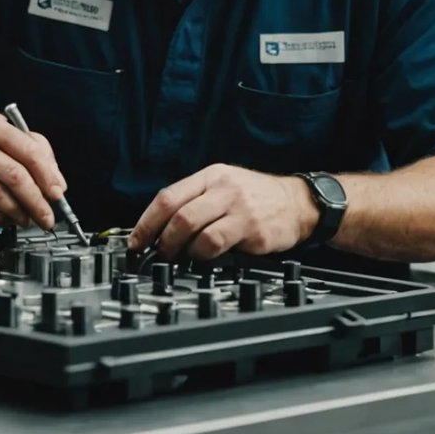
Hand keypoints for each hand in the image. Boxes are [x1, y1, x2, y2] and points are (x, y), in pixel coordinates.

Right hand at [0, 110, 65, 228]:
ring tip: (27, 220)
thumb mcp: (0, 136)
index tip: (57, 194)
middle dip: (35, 200)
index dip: (47, 175)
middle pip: (14, 175)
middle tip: (47, 216)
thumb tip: (56, 182)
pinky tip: (6, 220)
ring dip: (18, 212)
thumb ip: (31, 152)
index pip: (27, 150)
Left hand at [127, 165, 316, 259]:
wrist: (299, 204)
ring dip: (180, 249)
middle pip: (177, 214)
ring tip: (180, 257)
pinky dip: (202, 254)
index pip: (167, 197)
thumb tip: (159, 229)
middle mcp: (222, 188)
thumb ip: (195, 201)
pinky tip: (205, 257)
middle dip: (160, 239)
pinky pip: (215, 243)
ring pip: (193, 228)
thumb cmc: (257, 199)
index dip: (146, 222)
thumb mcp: (224, 187)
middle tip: (157, 254)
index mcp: (210, 176)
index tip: (136, 241)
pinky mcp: (251, 227)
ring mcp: (238, 207)